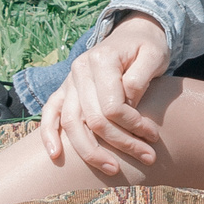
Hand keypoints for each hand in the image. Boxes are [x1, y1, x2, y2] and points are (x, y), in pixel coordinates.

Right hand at [41, 13, 171, 176]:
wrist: (132, 34)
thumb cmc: (146, 47)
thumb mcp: (155, 55)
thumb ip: (140, 78)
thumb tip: (128, 104)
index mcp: (101, 60)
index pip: (113, 105)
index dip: (133, 125)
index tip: (153, 135)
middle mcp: (79, 70)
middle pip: (93, 119)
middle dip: (121, 143)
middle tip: (147, 158)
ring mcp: (69, 81)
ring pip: (71, 123)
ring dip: (91, 152)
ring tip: (113, 169)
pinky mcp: (64, 91)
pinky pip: (50, 114)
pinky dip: (49, 135)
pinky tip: (55, 155)